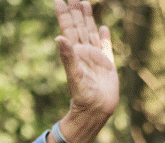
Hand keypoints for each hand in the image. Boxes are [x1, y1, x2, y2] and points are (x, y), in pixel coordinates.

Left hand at [49, 0, 118, 142]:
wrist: (96, 110)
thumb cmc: (84, 96)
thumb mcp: (74, 75)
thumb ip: (67, 57)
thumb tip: (58, 38)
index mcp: (75, 52)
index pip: (68, 29)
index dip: (64, 14)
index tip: (58, 0)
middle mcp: (83, 52)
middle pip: (78, 27)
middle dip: (75, 11)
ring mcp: (95, 57)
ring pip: (90, 32)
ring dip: (87, 18)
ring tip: (84, 3)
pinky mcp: (106, 63)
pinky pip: (104, 46)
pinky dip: (103, 36)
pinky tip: (101, 28)